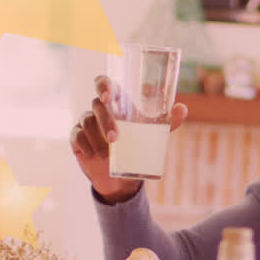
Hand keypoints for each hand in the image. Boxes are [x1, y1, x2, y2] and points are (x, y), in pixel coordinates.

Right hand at [70, 75, 188, 202]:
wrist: (121, 176)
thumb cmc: (137, 146)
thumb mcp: (154, 135)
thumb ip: (168, 122)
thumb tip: (182, 108)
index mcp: (116, 102)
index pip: (104, 83)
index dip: (103, 85)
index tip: (108, 96)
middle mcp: (99, 109)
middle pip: (97, 104)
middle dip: (106, 121)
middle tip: (116, 138)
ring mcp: (86, 122)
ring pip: (86, 122)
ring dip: (97, 138)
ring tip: (109, 156)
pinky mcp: (76, 138)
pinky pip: (76, 137)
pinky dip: (85, 145)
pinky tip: (93, 155)